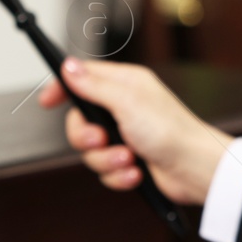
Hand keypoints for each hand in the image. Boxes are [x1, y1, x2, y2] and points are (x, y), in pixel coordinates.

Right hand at [39, 58, 230, 204]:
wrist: (195, 169)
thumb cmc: (171, 131)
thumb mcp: (127, 102)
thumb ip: (94, 85)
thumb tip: (68, 66)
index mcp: (124, 85)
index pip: (83, 78)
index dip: (62, 88)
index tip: (47, 102)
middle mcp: (123, 109)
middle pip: (79, 121)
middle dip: (86, 137)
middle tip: (101, 140)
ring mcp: (126, 136)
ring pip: (91, 151)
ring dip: (107, 160)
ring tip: (129, 159)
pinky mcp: (129, 162)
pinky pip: (105, 171)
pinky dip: (119, 175)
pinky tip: (136, 173)